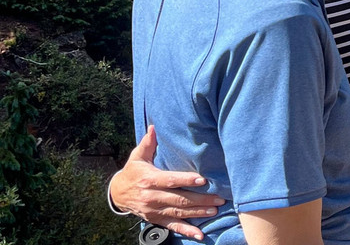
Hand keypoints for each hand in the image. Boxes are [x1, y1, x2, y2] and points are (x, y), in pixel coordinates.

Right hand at [110, 125, 225, 240]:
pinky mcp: (156, 219)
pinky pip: (173, 226)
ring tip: (215, 210)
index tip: (202, 180)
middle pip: (179, 198)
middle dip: (200, 199)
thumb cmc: (133, 171)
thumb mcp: (137, 157)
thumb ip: (148, 143)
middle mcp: (152, 197)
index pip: (170, 180)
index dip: (186, 180)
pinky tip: (199, 235)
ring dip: (198, 213)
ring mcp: (154, 210)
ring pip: (179, 212)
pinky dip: (186, 231)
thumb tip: (154, 127)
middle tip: (219, 198)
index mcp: (150, 180)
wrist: (117, 194)